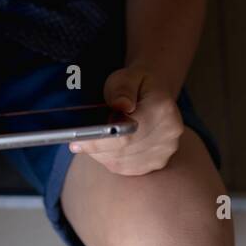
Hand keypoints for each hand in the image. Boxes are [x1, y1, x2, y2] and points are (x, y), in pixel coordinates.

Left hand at [68, 67, 182, 175]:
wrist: (155, 93)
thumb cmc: (135, 84)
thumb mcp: (125, 77)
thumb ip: (122, 89)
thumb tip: (121, 105)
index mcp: (162, 108)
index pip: (127, 134)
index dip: (100, 141)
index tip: (77, 142)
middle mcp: (169, 132)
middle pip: (124, 151)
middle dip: (97, 149)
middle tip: (76, 143)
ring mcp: (166, 149)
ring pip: (124, 163)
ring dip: (102, 155)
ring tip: (88, 144)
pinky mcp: (159, 161)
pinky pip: (128, 168)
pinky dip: (112, 161)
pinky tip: (103, 149)